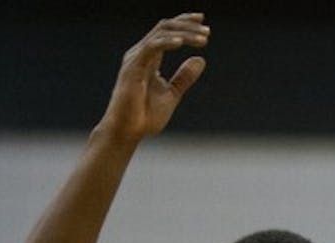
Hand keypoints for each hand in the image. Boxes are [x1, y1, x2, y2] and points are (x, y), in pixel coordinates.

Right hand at [96, 13, 208, 141]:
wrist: (127, 131)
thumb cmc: (144, 115)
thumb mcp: (172, 93)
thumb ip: (184, 77)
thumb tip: (200, 60)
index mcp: (149, 58)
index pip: (166, 32)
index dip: (183, 23)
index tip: (202, 21)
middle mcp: (140, 54)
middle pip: (164, 28)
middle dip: (187, 26)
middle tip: (208, 32)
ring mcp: (135, 59)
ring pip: (160, 34)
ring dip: (183, 34)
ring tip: (203, 39)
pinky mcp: (132, 68)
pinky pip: (150, 48)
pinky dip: (167, 42)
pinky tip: (182, 43)